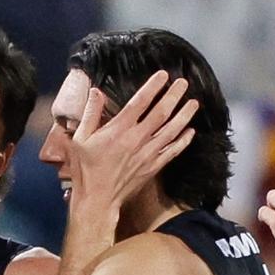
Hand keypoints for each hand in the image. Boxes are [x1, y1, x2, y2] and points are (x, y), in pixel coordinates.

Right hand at [69, 71, 197, 213]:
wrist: (97, 199)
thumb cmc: (85, 169)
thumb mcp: (80, 139)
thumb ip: (90, 114)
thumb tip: (96, 92)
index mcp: (118, 130)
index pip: (140, 102)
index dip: (153, 87)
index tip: (163, 75)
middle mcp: (137, 138)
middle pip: (162, 112)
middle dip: (174, 95)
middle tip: (183, 83)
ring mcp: (148, 153)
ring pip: (172, 129)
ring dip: (184, 115)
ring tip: (193, 103)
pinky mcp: (153, 166)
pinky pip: (173, 150)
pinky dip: (183, 140)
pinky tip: (190, 131)